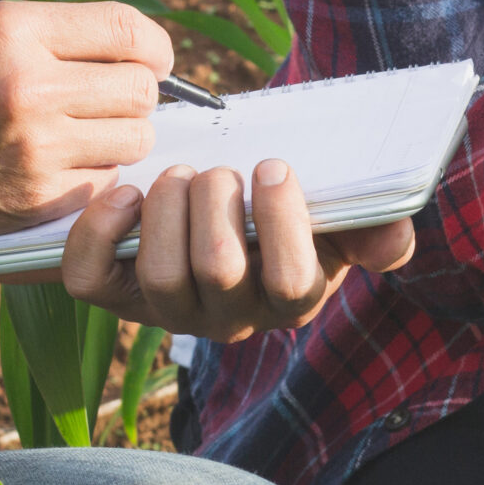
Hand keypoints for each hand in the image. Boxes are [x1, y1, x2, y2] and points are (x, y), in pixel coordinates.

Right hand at [0, 1, 172, 241]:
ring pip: (132, 140)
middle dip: (136, 95)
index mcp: (12, 30)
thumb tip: (123, 54)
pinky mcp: (32, 201)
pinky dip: (92, 180)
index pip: (129, 30)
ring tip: (78, 136)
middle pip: (141, 89)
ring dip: (117, 139)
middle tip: (109, 101)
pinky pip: (102, 184)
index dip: (152, 48)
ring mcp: (34, 148)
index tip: (150, 59)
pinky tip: (53, 170)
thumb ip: (43, 41)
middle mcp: (31, 86)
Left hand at [59, 159, 416, 341]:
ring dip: (167, 211)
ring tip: (180, 175)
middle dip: (217, 205)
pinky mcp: (115, 294)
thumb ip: (375, 228)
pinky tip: (125, 193)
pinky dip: (100, 231)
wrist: (228, 210)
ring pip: (162, 277)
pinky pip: (91, 280)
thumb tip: (392, 238)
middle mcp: (230, 317)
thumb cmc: (286, 213)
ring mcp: (169, 310)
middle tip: (219, 170)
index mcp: (290, 299)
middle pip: (219, 272)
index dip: (281, 223)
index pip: (291, 284)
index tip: (273, 167)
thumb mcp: (339, 221)